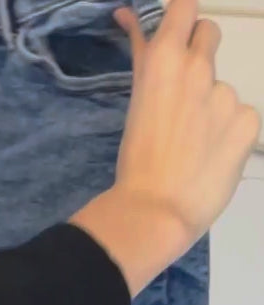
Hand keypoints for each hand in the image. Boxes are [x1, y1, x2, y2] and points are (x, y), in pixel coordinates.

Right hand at [71, 0, 261, 295]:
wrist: (157, 211)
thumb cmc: (136, 160)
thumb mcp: (136, 102)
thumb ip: (141, 55)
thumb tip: (128, 14)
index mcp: (165, 59)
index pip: (186, 5)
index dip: (182, 17)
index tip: (176, 36)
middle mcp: (200, 67)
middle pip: (209, 34)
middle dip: (198, 55)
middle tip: (184, 96)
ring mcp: (227, 94)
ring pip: (223, 87)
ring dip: (212, 106)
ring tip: (195, 145)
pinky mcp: (248, 122)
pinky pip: (241, 117)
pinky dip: (230, 133)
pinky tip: (213, 157)